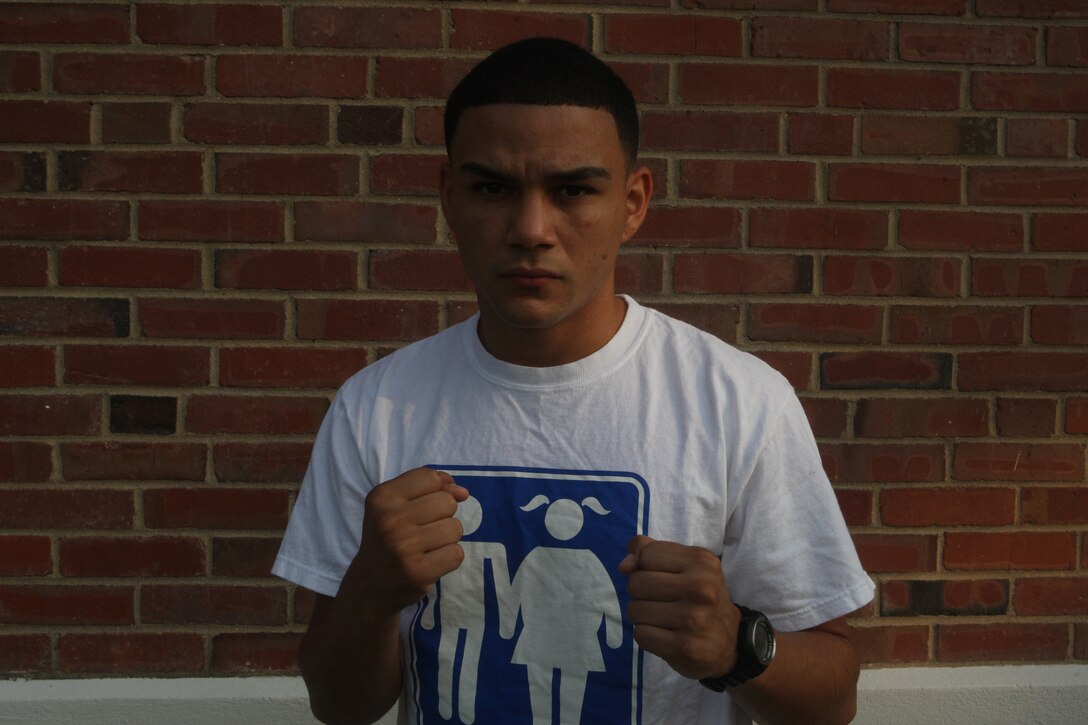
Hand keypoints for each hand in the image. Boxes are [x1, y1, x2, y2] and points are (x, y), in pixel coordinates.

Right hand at [348, 467, 469, 617]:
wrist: (370, 585)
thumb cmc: (388, 537)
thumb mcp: (396, 504)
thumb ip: (430, 487)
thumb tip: (463, 492)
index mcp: (382, 497)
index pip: (430, 478)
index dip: (437, 490)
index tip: (425, 505)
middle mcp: (390, 520)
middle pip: (447, 502)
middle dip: (443, 516)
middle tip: (423, 530)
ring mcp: (404, 547)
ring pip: (455, 528)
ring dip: (447, 538)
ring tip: (426, 546)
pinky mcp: (418, 572)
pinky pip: (457, 554)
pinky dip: (448, 558)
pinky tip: (430, 561)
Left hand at [619, 535, 740, 679]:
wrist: (732, 642)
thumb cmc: (701, 597)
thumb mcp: (686, 565)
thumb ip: (651, 552)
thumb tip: (624, 565)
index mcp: (701, 561)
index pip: (646, 554)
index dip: (643, 566)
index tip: (659, 576)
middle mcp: (700, 588)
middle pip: (636, 583)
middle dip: (641, 593)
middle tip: (662, 601)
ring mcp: (692, 619)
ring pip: (634, 610)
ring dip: (642, 616)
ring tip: (664, 618)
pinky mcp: (684, 647)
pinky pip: (640, 634)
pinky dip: (647, 635)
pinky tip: (666, 635)